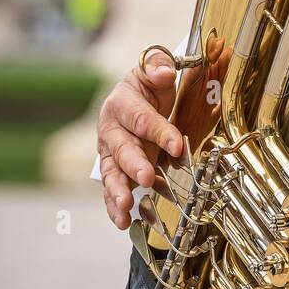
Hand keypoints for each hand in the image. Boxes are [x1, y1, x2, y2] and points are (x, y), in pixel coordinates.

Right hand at [97, 50, 183, 229]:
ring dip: (117, 190)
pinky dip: (114, 207)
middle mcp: (111, 129)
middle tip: (144, 177)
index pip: (141, 119)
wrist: (136, 99)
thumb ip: (157, 67)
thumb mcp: (155, 71)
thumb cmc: (148, 87)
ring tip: (125, 206)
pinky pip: (111, 190)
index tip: (177, 146)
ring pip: (111, 173)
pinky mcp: (115, 171)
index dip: (159, 132)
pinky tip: (123, 222)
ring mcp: (110, 153)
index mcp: (121, 103)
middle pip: (121, 148)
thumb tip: (163, 71)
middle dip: (133, 164)